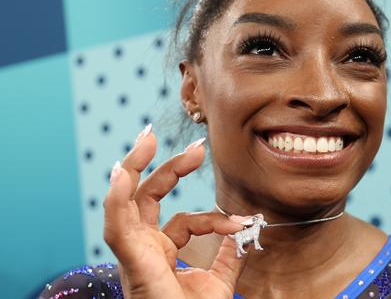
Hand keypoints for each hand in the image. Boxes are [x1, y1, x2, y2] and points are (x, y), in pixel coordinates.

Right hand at [103, 125, 246, 298]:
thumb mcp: (219, 283)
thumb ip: (229, 257)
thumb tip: (244, 231)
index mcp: (162, 253)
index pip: (186, 221)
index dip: (215, 218)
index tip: (241, 223)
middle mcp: (145, 248)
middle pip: (148, 199)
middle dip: (168, 168)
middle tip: (197, 147)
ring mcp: (135, 252)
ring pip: (125, 201)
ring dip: (134, 168)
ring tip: (148, 137)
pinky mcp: (131, 259)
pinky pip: (116, 225)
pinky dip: (116, 198)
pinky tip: (121, 173)